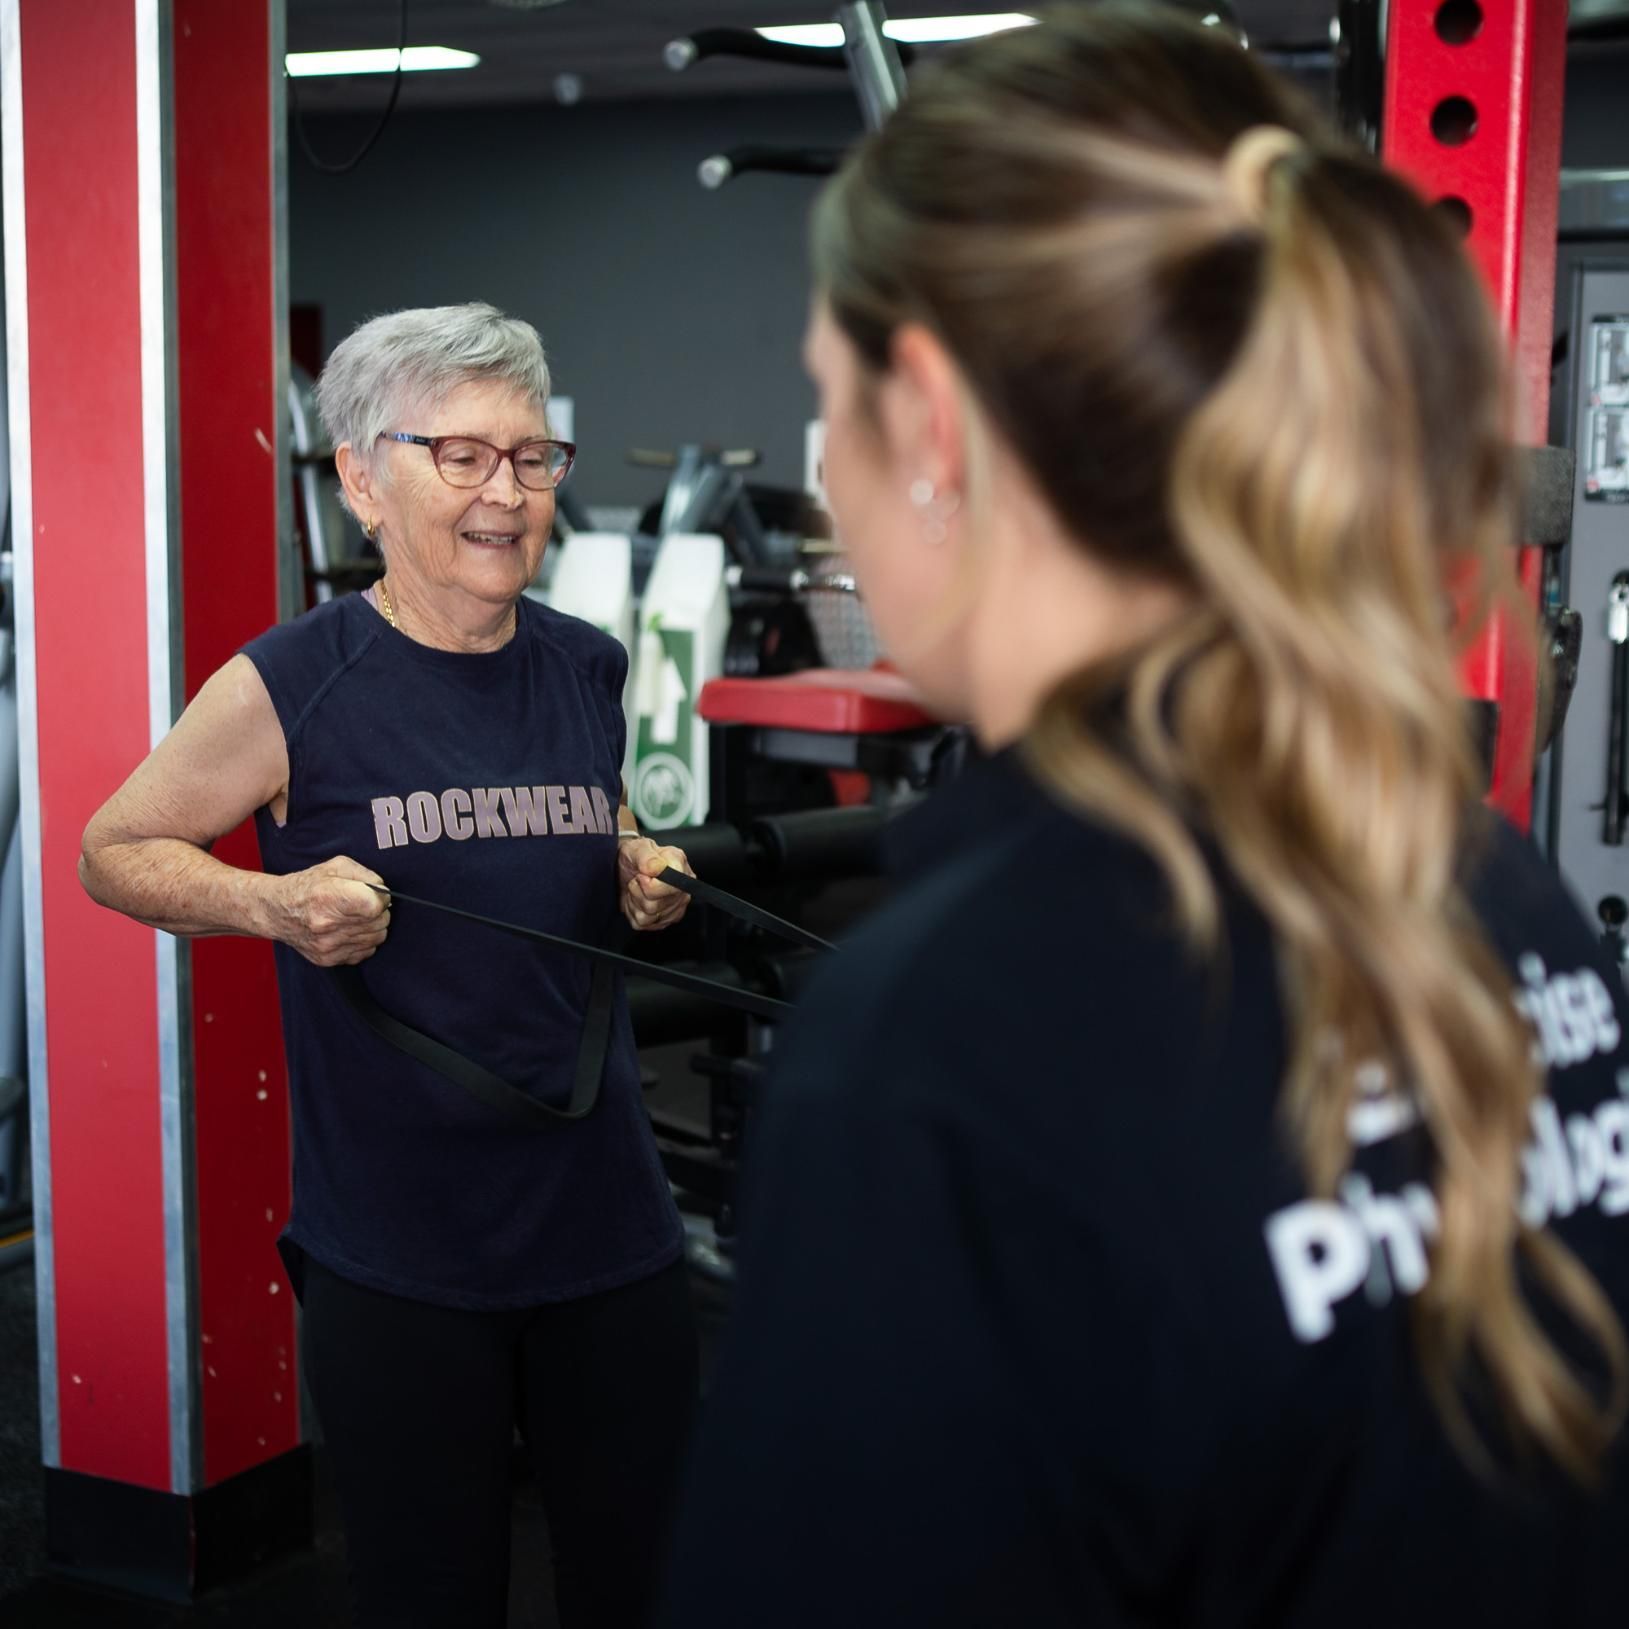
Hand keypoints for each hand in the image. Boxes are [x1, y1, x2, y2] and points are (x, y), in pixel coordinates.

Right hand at [267, 855, 390, 966]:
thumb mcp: (336, 866)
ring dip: (372, 926)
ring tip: (355, 916)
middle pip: (379, 922)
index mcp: (329, 898)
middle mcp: (327, 924)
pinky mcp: (329, 959)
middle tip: (362, 904)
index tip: (374, 894)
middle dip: (378, 911)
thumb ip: (367, 876)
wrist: (277, 911)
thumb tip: (385, 893)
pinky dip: (364, 940)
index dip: (381, 898)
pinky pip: (366, 951)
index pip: (374, 906)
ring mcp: (328, 945)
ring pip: (376, 938)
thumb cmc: (308, 886)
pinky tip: (349, 930)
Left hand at [618, 836, 693, 932]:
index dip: (649, 885)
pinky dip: (633, 913)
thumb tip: (656, 868)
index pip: (671, 887)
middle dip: (638, 893)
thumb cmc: (635, 856)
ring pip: (648, 917)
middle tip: (637, 880)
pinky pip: (643, 925)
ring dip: (634, 903)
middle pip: (656, 905)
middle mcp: (682, 889)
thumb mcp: (637, 848)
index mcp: (680, 867)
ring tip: (636, 889)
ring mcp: (675, 907)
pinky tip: (636, 900)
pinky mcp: (665, 920)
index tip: (641, 875)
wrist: (625, 867)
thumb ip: (646, 857)